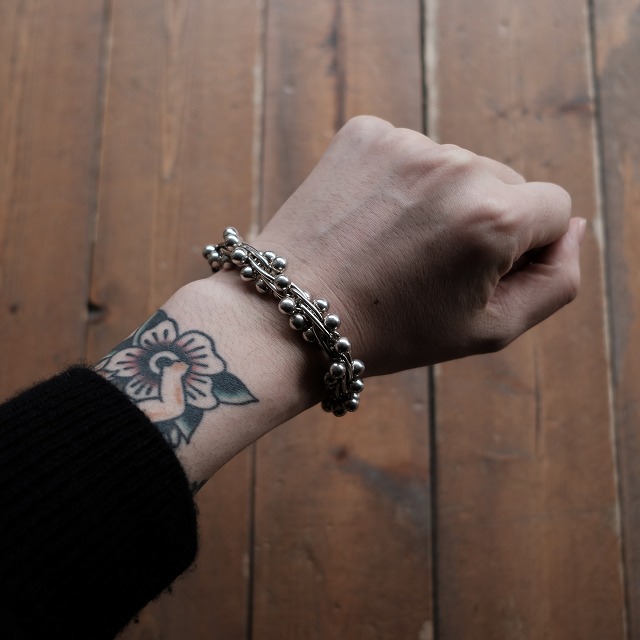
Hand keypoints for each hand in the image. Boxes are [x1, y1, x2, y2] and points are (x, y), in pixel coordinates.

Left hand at [257, 115, 583, 374]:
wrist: (293, 311)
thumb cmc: (392, 330)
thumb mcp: (489, 330)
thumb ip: (557, 281)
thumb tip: (574, 228)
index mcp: (492, 216)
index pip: (553, 208)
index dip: (522, 248)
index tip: (477, 274)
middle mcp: (455, 165)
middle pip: (505, 183)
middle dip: (482, 222)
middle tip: (426, 267)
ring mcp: (405, 143)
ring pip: (456, 167)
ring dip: (440, 202)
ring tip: (393, 246)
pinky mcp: (365, 134)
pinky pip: (411, 153)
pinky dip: (401, 183)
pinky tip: (371, 220)